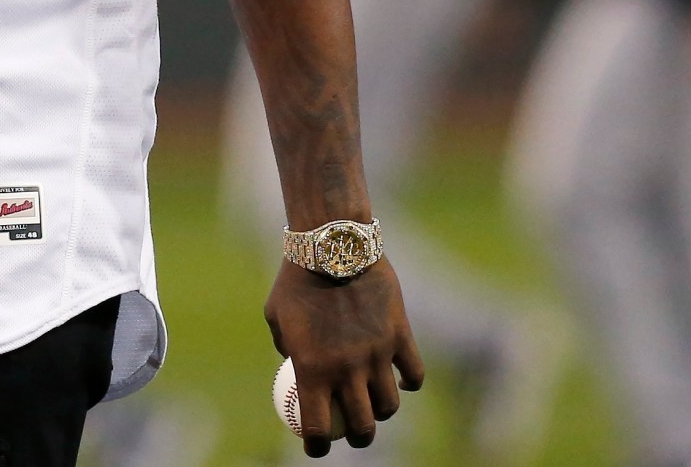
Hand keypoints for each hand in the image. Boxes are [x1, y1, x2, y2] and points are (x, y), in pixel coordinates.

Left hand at [267, 257, 423, 455]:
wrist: (333, 245)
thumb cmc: (296, 279)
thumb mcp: (276, 315)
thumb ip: (287, 345)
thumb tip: (295, 364)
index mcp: (313, 370)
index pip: (317, 427)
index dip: (315, 447)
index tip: (315, 448)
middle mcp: (348, 370)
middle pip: (362, 426)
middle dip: (358, 438)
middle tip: (353, 434)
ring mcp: (377, 354)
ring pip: (390, 405)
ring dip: (383, 412)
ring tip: (377, 407)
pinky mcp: (400, 336)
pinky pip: (414, 373)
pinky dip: (410, 382)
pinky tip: (402, 380)